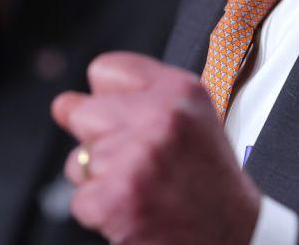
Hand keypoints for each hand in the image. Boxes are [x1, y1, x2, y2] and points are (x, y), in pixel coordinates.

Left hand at [51, 52, 260, 244]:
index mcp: (179, 89)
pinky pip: (80, 198)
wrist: (235, 235)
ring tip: (142, 188)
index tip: (131, 122)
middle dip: (100, 141)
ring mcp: (137, 158)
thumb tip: (63, 104)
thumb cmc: (206, 177)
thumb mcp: (189, 117)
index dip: (110, 100)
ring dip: (101, 179)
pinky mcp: (117, 199)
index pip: (104, 70)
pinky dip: (101, 212)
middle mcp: (161, 117)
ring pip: (78, 159)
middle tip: (139, 162)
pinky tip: (136, 210)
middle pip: (82, 112)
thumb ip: (132, 98)